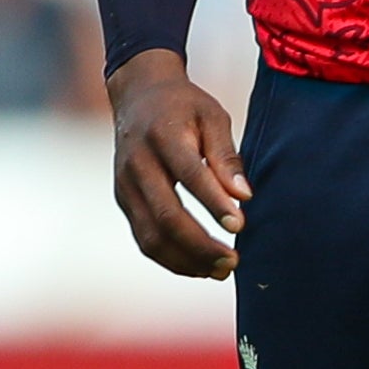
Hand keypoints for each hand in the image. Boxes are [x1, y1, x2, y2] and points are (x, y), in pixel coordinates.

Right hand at [106, 49, 246, 279]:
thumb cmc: (185, 107)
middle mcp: (137, 165)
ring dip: (186, 259)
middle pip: (166, 215)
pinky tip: (199, 267)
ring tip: (221, 271)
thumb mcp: (213, 117)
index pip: (189, 176)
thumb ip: (226, 156)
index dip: (214, 203)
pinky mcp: (123, 200)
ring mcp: (125, 186)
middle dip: (201, 244)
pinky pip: (143, 237)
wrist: (137, 96)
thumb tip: (244, 196)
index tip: (241, 226)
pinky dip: (170, 257)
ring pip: (150, 235)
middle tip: (234, 261)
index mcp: (163, 138)